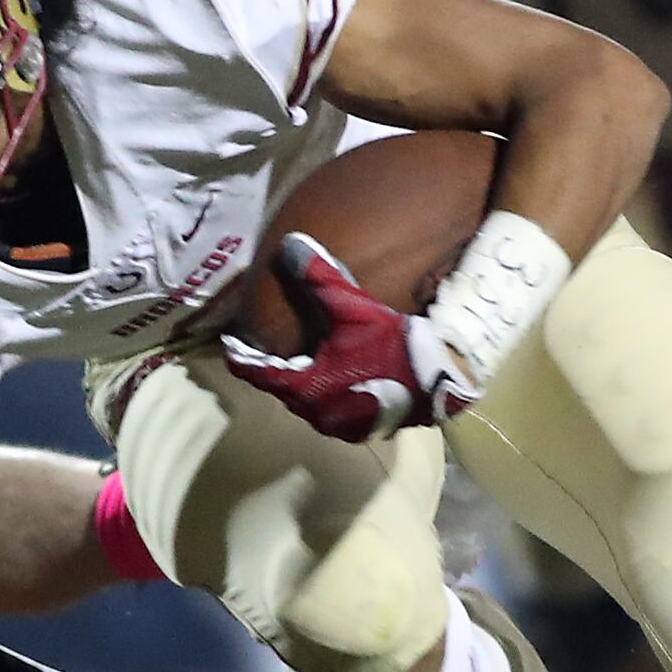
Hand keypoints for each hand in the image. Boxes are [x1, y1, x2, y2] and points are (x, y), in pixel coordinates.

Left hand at [217, 233, 473, 442]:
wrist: (441, 380)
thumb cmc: (392, 346)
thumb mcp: (353, 307)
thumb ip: (319, 276)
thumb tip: (289, 244)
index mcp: (307, 388)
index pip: (261, 374)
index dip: (243, 358)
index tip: (230, 346)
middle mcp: (318, 414)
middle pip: (284, 389)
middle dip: (275, 369)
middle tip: (265, 350)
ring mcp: (342, 425)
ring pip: (309, 401)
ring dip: (302, 382)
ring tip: (300, 361)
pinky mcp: (364, 428)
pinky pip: (332, 408)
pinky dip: (325, 392)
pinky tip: (335, 376)